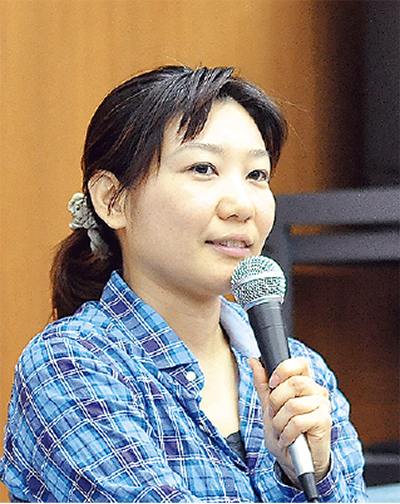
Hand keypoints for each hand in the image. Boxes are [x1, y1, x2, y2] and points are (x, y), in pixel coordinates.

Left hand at [249, 357, 331, 484]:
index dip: (283, 370)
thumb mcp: (269, 406)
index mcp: (304, 384)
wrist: (293, 462)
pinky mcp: (324, 422)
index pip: (299, 363)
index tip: (272, 383)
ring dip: (279, 422)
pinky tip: (287, 439)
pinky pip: (299, 421)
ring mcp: (322, 406)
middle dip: (276, 401)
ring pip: (293, 405)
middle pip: (294, 383)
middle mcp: (317, 392)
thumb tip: (253, 361)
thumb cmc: (284, 432)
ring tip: (280, 430)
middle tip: (274, 415)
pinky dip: (287, 433)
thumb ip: (263, 383)